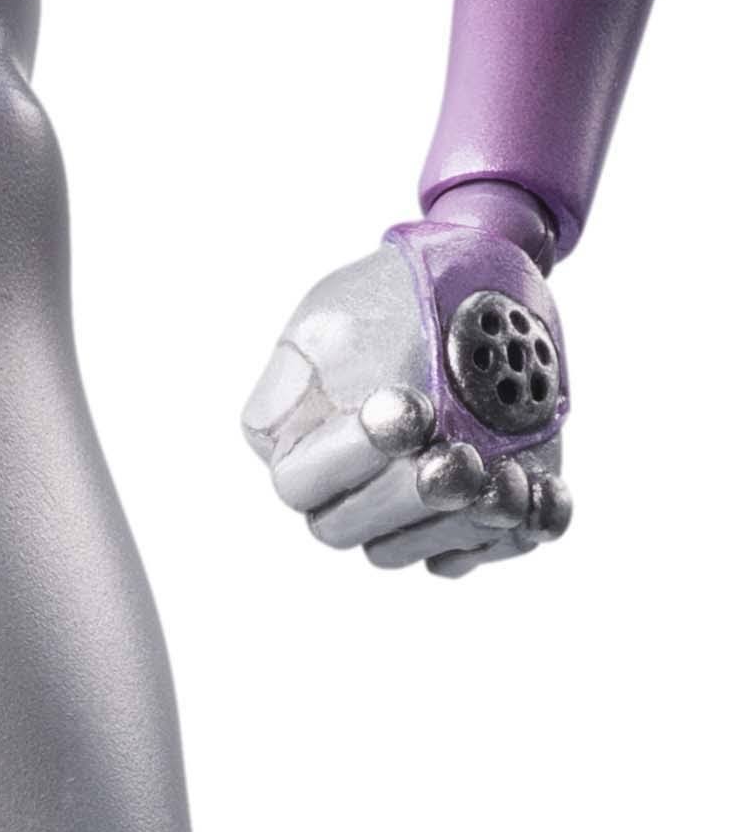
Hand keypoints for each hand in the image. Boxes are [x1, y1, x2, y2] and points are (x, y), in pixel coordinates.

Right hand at [242, 228, 569, 574]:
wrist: (479, 278)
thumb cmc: (395, 295)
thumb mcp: (332, 315)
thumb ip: (300, 374)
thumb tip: (289, 433)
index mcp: (298, 445)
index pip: (301, 483)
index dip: (350, 458)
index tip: (408, 405)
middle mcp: (349, 491)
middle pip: (354, 530)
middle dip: (411, 497)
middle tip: (458, 455)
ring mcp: (414, 513)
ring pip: (423, 553)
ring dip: (467, 521)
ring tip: (508, 475)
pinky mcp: (478, 516)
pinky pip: (496, 548)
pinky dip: (525, 527)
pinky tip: (544, 490)